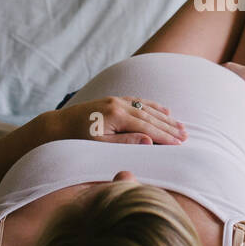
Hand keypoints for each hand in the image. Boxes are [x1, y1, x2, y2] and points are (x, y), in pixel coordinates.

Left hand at [55, 97, 186, 145]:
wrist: (58, 126)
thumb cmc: (77, 140)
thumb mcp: (100, 145)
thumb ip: (125, 141)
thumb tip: (149, 141)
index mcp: (115, 115)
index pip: (146, 127)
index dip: (164, 135)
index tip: (179, 143)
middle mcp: (118, 104)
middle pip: (150, 116)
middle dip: (169, 126)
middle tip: (186, 135)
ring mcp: (116, 100)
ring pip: (147, 108)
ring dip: (165, 117)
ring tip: (180, 125)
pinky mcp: (114, 100)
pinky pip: (139, 102)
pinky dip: (153, 106)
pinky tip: (164, 110)